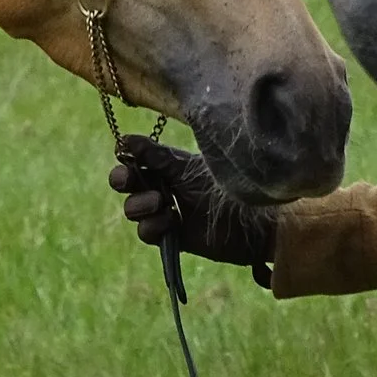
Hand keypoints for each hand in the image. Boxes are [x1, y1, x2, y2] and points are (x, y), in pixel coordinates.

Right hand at [108, 134, 276, 268]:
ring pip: (132, 209)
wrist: (253, 218)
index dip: (124, 160)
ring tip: (160, 202)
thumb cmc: (226, 185)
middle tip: (127, 181)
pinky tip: (170, 220)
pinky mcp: (172, 236)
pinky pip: (146, 232)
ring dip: (139, 204)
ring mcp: (166, 212)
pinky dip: (152, 225)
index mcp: (167, 166)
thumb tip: (125, 140)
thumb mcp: (188, 166)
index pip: (133, 161)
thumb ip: (157, 156)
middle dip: (122, 180)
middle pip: (125, 184)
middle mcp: (163, 187)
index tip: (124, 156)